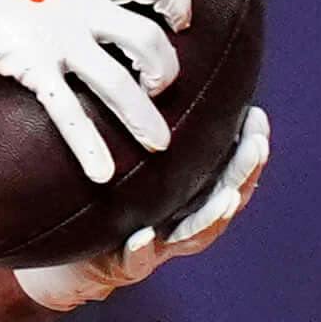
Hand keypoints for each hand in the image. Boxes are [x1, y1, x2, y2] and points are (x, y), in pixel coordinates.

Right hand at [0, 0, 182, 185]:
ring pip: (119, 82)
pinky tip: (103, 174)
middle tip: (160, 89)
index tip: (181, 22)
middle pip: (148, 39)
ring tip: (157, 143)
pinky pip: (66, 111)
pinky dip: (88, 145)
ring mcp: (60, 41)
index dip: (177, 1)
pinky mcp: (32, 67)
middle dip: (165, 70)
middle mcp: (83, 12)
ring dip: (143, 115)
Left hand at [17, 108, 269, 312]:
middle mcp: (178, 220)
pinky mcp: (121, 266)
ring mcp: (155, 247)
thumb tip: (148, 55)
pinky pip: (134, 261)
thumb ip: (139, 122)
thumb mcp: (120, 153)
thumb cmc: (94, 192)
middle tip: (257, 148)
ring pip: (194, 236)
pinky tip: (144, 237)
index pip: (228, 167)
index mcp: (184, 192)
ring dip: (212, 217)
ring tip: (226, 199)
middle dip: (244, 174)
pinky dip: (141, 250)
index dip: (248, 146)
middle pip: (224, 199)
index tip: (258, 115)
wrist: (62, 252)